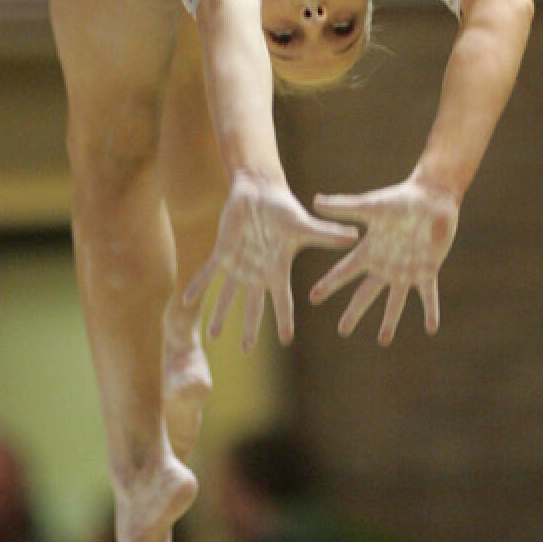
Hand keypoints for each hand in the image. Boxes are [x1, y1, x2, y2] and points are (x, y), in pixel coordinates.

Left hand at [183, 171, 356, 350]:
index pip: (282, 301)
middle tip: (246, 350)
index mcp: (277, 270)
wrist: (260, 192)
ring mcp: (239, 264)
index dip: (284, 320)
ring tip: (214, 336)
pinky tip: (187, 299)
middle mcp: (257, 272)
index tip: (286, 339)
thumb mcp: (305, 226)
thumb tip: (355, 235)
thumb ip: (327, 235)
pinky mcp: (222, 252)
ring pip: (228, 295)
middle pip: (252, 306)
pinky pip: (208, 273)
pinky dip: (198, 286)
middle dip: (249, 328)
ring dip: (220, 314)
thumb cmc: (284, 208)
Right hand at [309, 178, 458, 343]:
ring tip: (383, 340)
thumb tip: (314, 202)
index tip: (313, 298)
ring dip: (390, 321)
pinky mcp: (427, 270)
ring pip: (395, 301)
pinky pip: (428, 295)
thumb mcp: (370, 206)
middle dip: (354, 312)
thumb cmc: (400, 199)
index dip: (329, 285)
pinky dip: (430, 311)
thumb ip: (344, 207)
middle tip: (343, 331)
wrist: (430, 197)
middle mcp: (385, 264)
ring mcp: (406, 270)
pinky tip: (431, 328)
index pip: (344, 272)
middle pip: (366, 294)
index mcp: (369, 251)